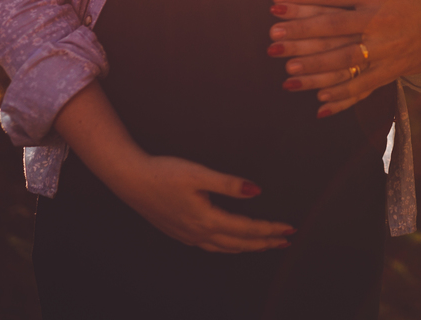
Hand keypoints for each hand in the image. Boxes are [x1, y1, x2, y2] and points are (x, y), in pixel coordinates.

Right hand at [110, 153, 295, 253]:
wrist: (130, 179)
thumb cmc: (163, 173)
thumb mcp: (199, 173)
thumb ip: (229, 184)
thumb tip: (256, 191)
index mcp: (207, 219)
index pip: (247, 228)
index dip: (270, 229)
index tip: (289, 229)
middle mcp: (198, 232)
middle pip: (240, 243)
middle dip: (265, 242)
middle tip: (286, 241)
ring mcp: (188, 235)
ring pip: (225, 247)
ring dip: (248, 247)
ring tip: (265, 244)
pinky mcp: (179, 232)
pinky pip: (211, 246)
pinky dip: (228, 246)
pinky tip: (230, 242)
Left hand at [269, 0, 420, 116]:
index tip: (276, 0)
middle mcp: (378, 22)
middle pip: (334, 28)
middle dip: (301, 34)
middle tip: (273, 39)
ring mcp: (385, 49)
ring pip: (345, 60)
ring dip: (315, 68)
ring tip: (288, 72)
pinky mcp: (392, 70)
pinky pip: (364, 85)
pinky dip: (343, 95)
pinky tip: (319, 101)